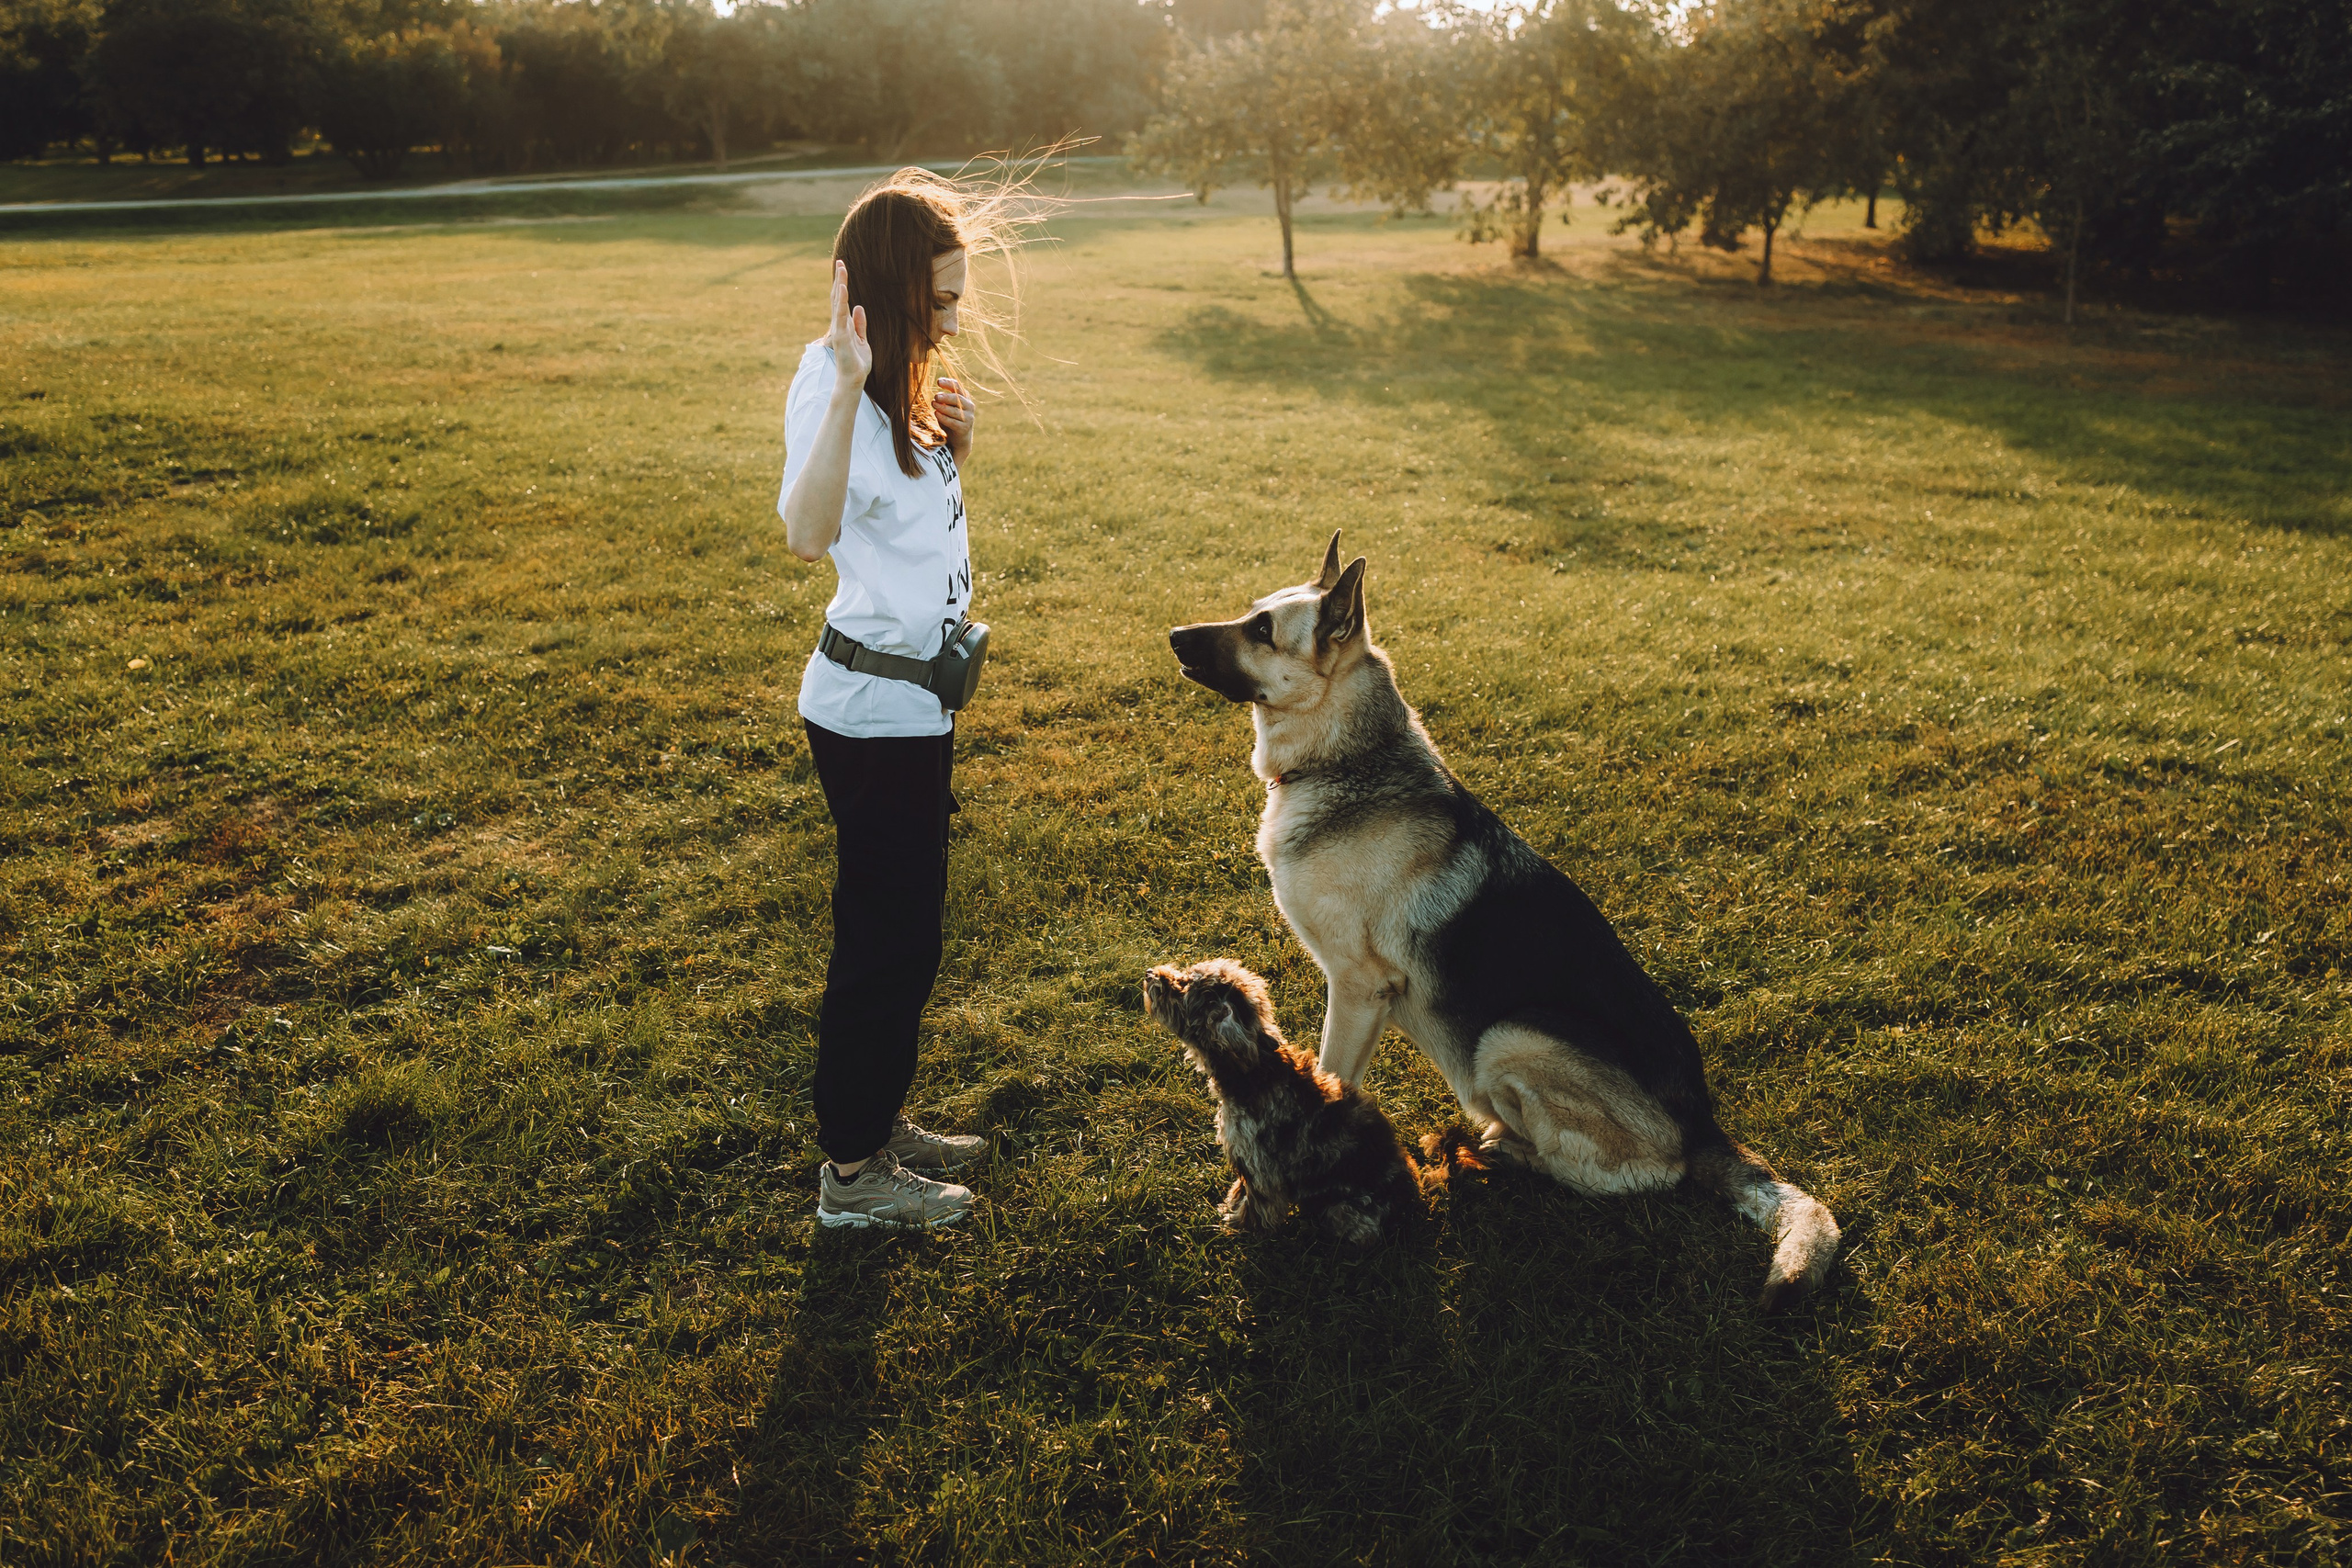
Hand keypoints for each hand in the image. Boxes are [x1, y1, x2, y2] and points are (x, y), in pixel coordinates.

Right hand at [827, 260, 870, 393]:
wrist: (853, 379)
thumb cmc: (857, 362)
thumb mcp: (863, 339)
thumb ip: (860, 324)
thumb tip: (859, 306)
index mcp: (844, 324)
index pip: (841, 300)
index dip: (842, 284)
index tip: (843, 269)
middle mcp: (839, 324)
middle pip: (838, 297)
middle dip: (840, 279)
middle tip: (840, 262)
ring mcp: (839, 329)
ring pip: (838, 302)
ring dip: (840, 285)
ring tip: (841, 268)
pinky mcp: (841, 336)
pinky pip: (841, 315)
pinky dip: (842, 301)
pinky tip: (843, 288)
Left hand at [932, 374, 974, 462]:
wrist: (958, 439)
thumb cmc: (951, 420)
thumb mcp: (947, 407)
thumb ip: (944, 401)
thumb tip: (937, 397)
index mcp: (965, 398)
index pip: (958, 387)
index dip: (949, 383)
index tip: (938, 382)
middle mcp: (969, 406)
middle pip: (958, 398)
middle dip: (946, 397)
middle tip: (936, 396)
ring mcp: (968, 418)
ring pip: (955, 411)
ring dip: (943, 407)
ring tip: (933, 404)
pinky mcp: (964, 428)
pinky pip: (953, 422)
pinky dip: (943, 418)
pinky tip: (936, 414)